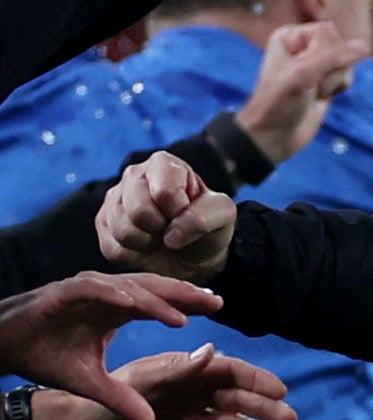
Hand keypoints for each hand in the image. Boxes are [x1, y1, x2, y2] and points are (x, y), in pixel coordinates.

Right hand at [0, 272, 223, 419]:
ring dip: (158, 298)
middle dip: (185, 295)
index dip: (187, 304)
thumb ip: (122, 398)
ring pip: (130, 288)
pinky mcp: (63, 292)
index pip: (161, 303)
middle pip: (154, 290)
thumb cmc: (45, 356)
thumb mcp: (90, 384)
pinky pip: (94, 290)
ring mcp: (86, 290)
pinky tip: (134, 303)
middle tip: (216, 303)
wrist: (2, 344)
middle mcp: (108, 295)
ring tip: (186, 309)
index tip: (218, 309)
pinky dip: (115, 295)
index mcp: (117, 309)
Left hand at [32, 344, 295, 419]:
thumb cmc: (107, 401)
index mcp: (187, 373)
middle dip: (266, 410)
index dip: (259, 381)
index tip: (282, 391)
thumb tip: (214, 351)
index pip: (231, 374)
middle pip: (238, 401)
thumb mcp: (144, 383)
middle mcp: (192, 397)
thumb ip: (180, 371)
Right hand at [97, 154, 237, 285]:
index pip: (165, 192)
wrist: (194, 256)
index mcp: (164, 164)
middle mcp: (134, 175)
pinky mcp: (103, 225)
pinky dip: (135, 255)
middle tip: (172, 228)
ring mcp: (114, 200)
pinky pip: (113, 248)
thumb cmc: (208, 228)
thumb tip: (170, 235)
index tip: (186, 214)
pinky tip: (146, 246)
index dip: (180, 212)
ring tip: (160, 236)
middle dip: (162, 228)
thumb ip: (203, 218)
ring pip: (123, 230)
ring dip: (148, 242)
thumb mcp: (222, 216)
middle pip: (139, 211)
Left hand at [235, 23, 368, 163]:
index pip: (327, 32)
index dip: (325, 53)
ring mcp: (317, 64)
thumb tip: (365, 46)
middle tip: (310, 85)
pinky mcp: (327, 80)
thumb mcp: (302, 75)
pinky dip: (338, 87)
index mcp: (291, 36)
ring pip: (346, 63)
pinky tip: (323, 96)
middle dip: (330, 70)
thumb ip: (333, 58)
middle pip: (340, 47)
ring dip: (333, 81)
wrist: (275, 135)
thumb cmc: (280, 102)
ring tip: (314, 92)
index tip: (306, 71)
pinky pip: (347, 75)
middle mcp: (304, 46)